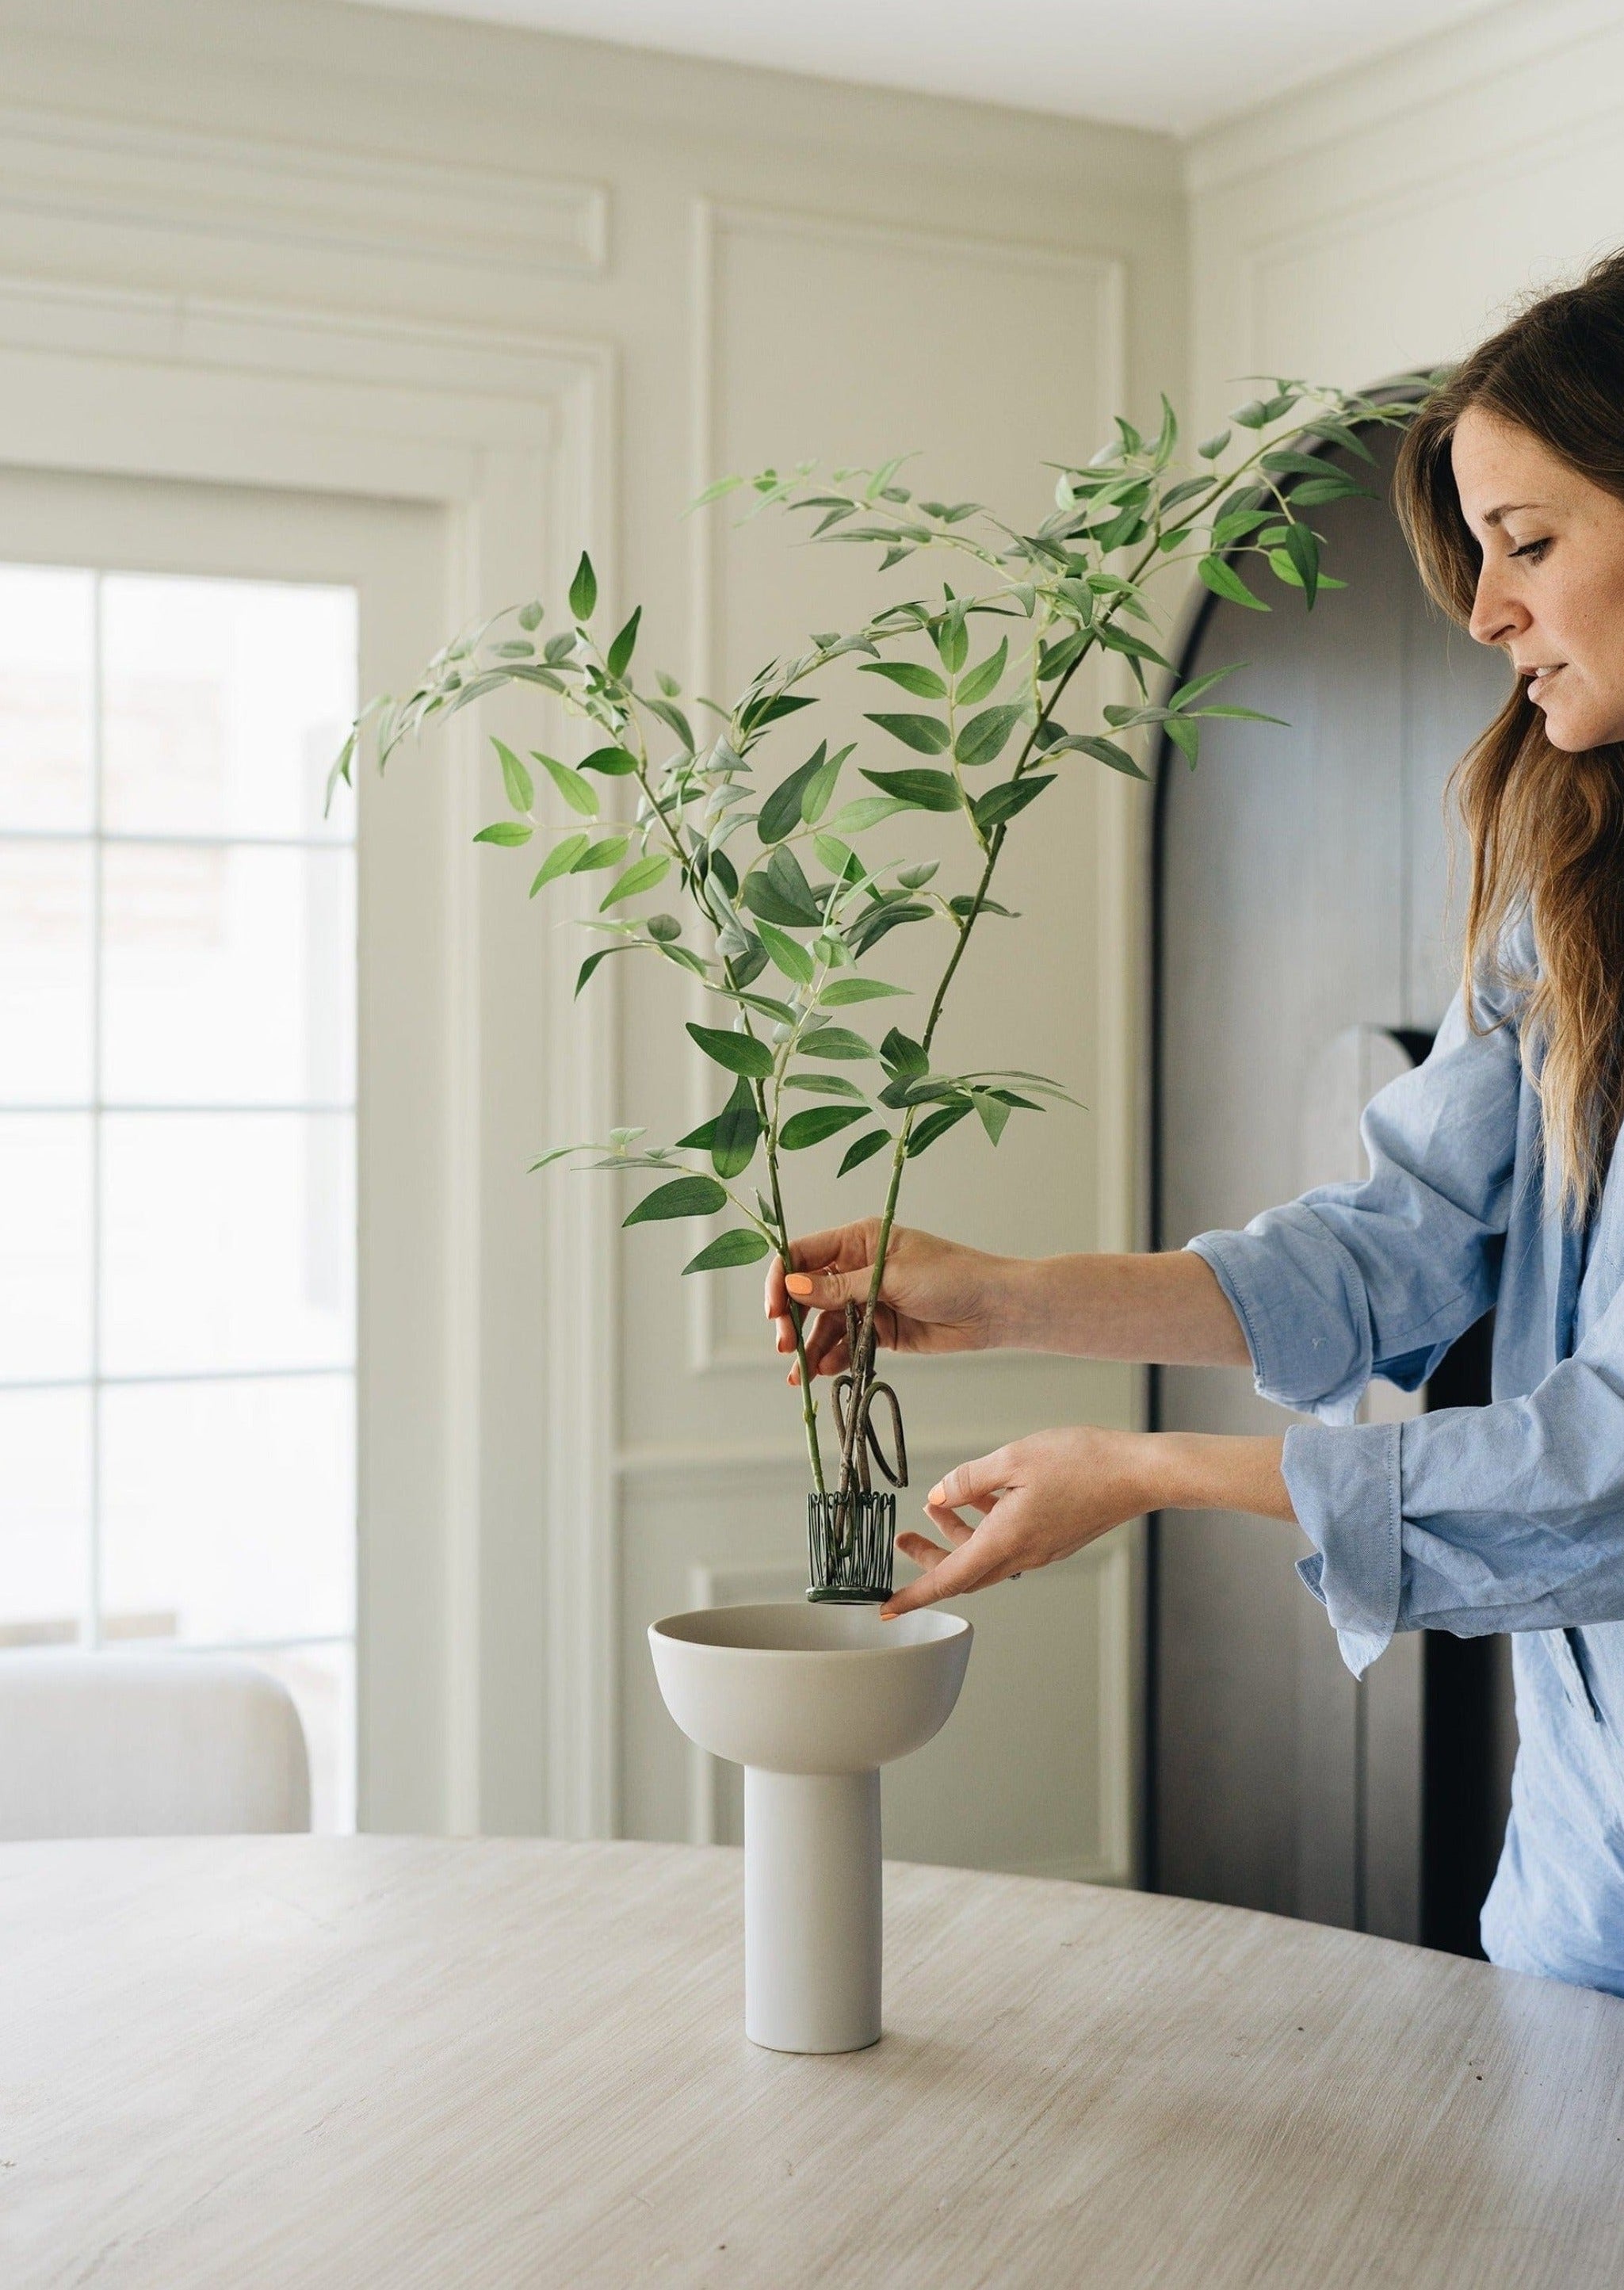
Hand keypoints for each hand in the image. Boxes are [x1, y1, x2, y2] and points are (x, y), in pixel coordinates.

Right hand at [764, 1220, 1018, 1382]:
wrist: (994, 1309)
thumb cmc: (951, 1276)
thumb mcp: (890, 1277)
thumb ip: (840, 1287)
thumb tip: (793, 1287)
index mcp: (858, 1240)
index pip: (802, 1255)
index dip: (781, 1281)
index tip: (774, 1312)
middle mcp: (855, 1268)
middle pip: (806, 1293)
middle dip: (791, 1320)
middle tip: (786, 1348)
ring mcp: (867, 1300)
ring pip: (824, 1324)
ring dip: (809, 1347)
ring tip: (801, 1376)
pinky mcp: (879, 1330)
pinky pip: (845, 1343)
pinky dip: (833, 1358)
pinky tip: (825, 1372)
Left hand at [881, 1426, 1152, 1616]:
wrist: (1139, 1473)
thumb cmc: (1083, 1462)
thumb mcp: (1014, 1458)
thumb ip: (969, 1480)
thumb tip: (938, 1496)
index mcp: (1007, 1540)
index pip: (948, 1579)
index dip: (914, 1594)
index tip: (887, 1608)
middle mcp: (1023, 1553)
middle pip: (964, 1571)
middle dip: (929, 1557)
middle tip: (903, 1539)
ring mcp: (1042, 1549)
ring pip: (986, 1554)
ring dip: (957, 1535)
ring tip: (939, 1505)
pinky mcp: (1055, 1538)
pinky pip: (1009, 1542)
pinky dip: (986, 1525)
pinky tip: (983, 1494)